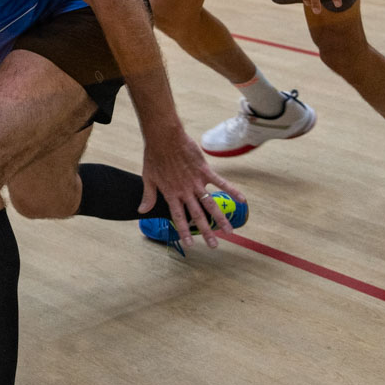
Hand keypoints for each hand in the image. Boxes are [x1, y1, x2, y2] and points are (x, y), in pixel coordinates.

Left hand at [139, 129, 246, 248]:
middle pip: (197, 215)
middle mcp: (185, 191)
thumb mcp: (148, 178)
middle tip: (214, 246)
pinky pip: (221, 182)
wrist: (164, 138)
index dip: (184, 231)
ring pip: (210, 204)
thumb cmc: (154, 157)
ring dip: (220, 218)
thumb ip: (148, 196)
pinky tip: (242, 200)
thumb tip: (142, 211)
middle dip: (206, 232)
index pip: (178, 217)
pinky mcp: (205, 171)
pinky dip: (232, 191)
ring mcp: (196, 181)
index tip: (190, 245)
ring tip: (229, 231)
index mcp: (172, 194)